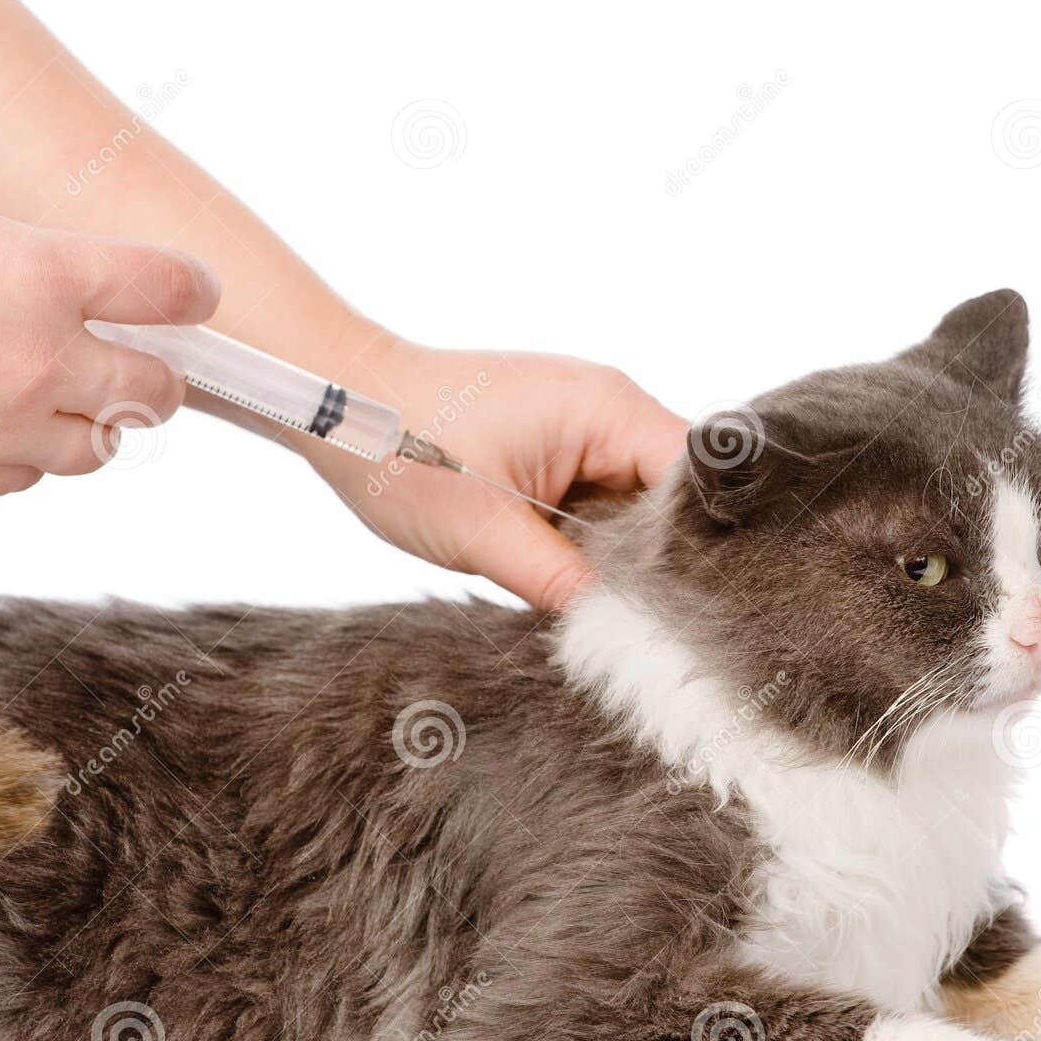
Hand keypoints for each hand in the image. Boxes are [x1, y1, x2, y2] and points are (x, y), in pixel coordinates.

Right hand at [0, 195, 218, 501]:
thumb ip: (33, 271)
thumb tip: (94, 298)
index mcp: (36, 276)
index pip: (162, 286)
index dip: (191, 290)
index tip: (197, 293)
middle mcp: (36, 359)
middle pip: (157, 391)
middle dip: (160, 381)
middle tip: (149, 370)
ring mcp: (3, 427)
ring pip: (98, 449)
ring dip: (91, 426)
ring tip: (57, 400)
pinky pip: (27, 476)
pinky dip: (22, 454)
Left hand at [312, 337, 686, 610]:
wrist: (336, 408)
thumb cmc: (400, 450)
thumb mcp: (486, 535)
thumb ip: (565, 585)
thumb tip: (625, 635)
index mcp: (606, 408)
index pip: (695, 477)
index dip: (703, 542)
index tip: (696, 605)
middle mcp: (608, 406)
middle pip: (675, 494)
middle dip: (663, 556)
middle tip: (656, 620)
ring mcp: (584, 424)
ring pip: (638, 504)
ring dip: (624, 551)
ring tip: (613, 602)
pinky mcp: (558, 445)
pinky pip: (601, 499)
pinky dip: (593, 540)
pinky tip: (578, 576)